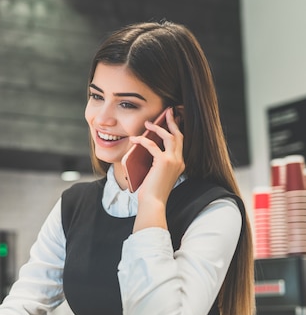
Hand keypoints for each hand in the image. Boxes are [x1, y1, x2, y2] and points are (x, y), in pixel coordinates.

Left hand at [131, 107, 184, 231]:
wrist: (152, 202)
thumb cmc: (151, 191)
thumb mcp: (155, 173)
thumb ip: (155, 160)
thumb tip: (145, 146)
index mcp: (179, 164)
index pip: (179, 143)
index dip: (175, 130)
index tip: (171, 120)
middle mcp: (179, 161)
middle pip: (178, 136)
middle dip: (173, 122)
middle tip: (168, 112)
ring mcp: (173, 161)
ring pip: (169, 137)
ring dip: (158, 128)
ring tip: (148, 123)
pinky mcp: (163, 162)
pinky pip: (153, 145)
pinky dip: (143, 140)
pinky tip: (135, 138)